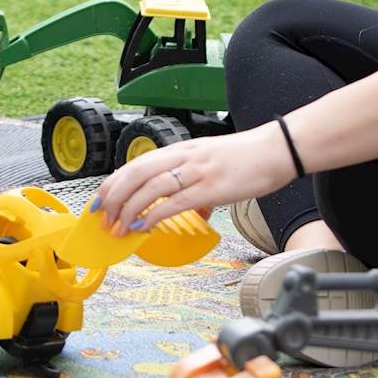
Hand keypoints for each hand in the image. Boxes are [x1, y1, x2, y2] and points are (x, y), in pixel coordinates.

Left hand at [91, 123, 296, 234]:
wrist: (277, 150)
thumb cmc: (247, 158)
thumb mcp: (212, 163)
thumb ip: (197, 185)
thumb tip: (194, 212)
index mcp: (181, 149)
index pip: (136, 164)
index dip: (114, 183)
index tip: (100, 201)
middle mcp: (184, 157)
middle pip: (136, 173)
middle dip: (114, 197)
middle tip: (102, 218)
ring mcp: (197, 172)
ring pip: (151, 188)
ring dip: (129, 210)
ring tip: (119, 228)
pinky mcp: (212, 189)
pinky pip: (175, 202)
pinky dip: (154, 215)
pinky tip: (143, 227)